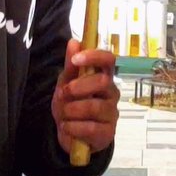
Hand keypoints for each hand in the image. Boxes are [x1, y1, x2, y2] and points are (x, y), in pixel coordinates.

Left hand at [51, 39, 118, 155]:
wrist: (70, 134)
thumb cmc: (71, 104)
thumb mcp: (66, 83)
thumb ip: (71, 65)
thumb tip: (74, 42)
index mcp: (103, 77)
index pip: (109, 60)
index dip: (94, 56)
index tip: (76, 59)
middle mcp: (111, 93)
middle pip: (102, 82)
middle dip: (77, 88)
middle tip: (64, 94)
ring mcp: (112, 113)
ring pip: (94, 106)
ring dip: (71, 110)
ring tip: (63, 114)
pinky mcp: (108, 133)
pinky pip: (90, 127)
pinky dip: (73, 127)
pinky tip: (67, 127)